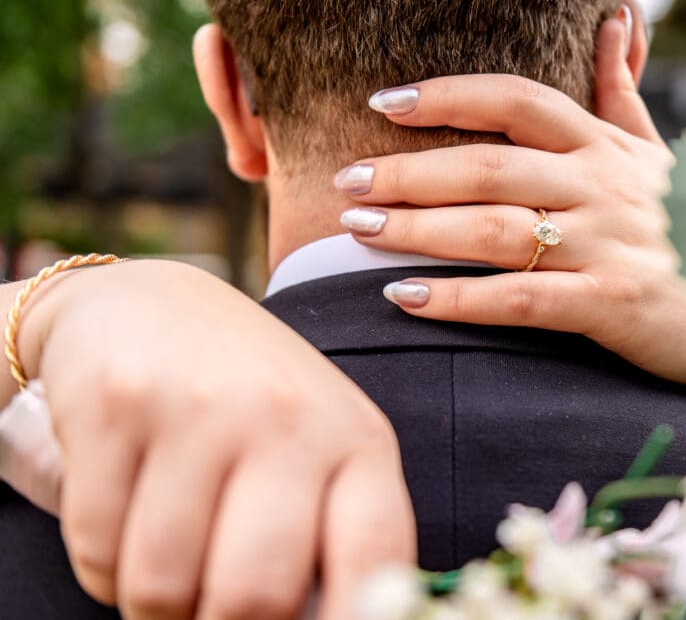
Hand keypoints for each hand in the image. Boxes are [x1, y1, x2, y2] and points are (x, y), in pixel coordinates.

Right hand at [10, 260, 414, 619]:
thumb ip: (331, 537)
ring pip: (162, 587)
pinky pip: (98, 550)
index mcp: (358, 440)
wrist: (153, 306)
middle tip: (216, 611)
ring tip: (172, 566)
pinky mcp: (116, 405)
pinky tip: (129, 525)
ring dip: (158, 605)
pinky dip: (106, 570)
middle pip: (255, 597)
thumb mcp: (318, 451)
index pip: (377, 564)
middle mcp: (288, 417)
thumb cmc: (250, 400)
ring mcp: (199, 406)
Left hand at [336, 4, 685, 385]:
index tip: (383, 104)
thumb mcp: (657, 153)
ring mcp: (610, 245)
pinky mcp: (612, 304)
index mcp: (606, 147)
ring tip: (356, 231)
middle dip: (409, 172)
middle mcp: (604, 187)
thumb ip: (622, 92)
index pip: (519, 100)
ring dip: (417, 230)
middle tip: (346, 183)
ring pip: (495, 229)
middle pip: (490, 166)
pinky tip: (402, 300)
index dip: (449, 95)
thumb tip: (618, 17)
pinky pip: (522, 298)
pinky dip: (457, 300)